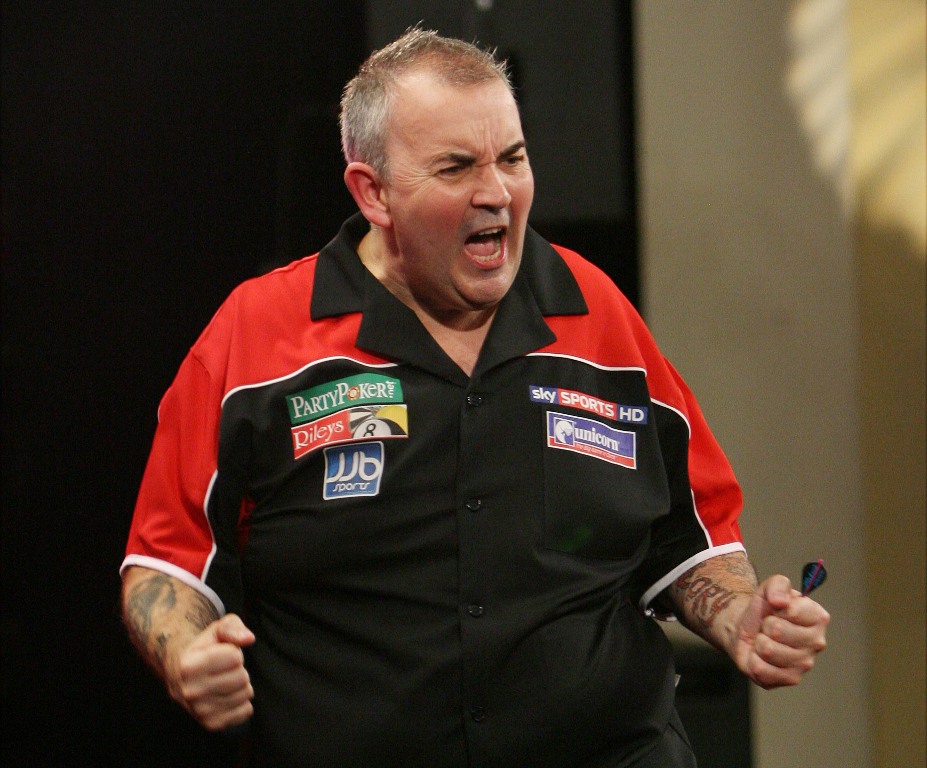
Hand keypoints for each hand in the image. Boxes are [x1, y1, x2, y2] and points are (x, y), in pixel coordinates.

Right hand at [164, 613, 255, 730]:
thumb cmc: (205, 649)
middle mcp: (191, 691)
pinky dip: (243, 702)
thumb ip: (233, 627)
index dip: (233, 652)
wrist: (181, 675)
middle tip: (224, 669)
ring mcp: (200, 711)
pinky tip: (228, 695)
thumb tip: (248, 639)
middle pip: (241, 677)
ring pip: (246, 694)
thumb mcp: (216, 630)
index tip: (221, 654)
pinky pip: (246, 711)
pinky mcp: (211, 724)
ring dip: (241, 685)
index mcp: (189, 666)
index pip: (235, 657)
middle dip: (239, 669)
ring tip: (225, 681)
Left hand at [730, 575, 829, 688]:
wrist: (747, 629)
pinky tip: (761, 656)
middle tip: (767, 626)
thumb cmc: (764, 609)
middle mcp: (817, 642)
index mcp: (818, 617)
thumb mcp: (769, 588)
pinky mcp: (789, 679)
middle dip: (765, 625)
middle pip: (777, 630)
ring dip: (758, 642)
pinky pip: (761, 669)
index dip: (776, 607)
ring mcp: (805, 664)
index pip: (792, 611)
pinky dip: (753, 660)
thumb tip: (780, 602)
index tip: (776, 609)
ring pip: (768, 650)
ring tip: (764, 640)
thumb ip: (778, 585)